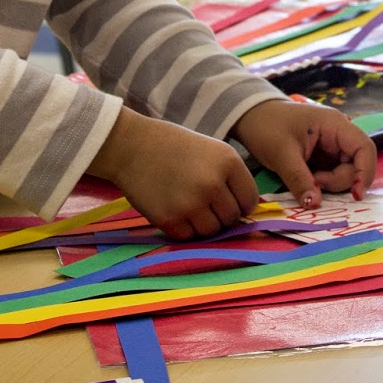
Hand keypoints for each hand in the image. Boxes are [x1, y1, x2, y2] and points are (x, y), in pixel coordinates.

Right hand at [88, 106, 258, 239]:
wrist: (132, 146)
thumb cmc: (173, 146)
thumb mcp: (210, 151)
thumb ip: (229, 177)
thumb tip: (245, 211)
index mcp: (228, 161)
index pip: (250, 200)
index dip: (240, 204)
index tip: (227, 201)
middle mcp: (213, 183)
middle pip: (231, 218)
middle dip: (221, 215)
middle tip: (203, 202)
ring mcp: (191, 203)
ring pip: (212, 231)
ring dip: (203, 224)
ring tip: (188, 205)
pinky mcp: (170, 219)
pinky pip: (188, 236)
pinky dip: (183, 228)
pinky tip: (173, 209)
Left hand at [231, 99, 376, 205]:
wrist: (249, 117)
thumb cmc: (266, 126)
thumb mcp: (281, 153)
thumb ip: (299, 179)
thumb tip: (314, 205)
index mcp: (334, 124)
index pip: (365, 148)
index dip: (365, 173)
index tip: (355, 195)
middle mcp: (337, 134)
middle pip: (356, 164)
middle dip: (339, 181)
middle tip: (314, 184)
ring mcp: (330, 147)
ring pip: (345, 173)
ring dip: (330, 183)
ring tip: (306, 179)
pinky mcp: (322, 158)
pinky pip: (332, 175)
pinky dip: (323, 184)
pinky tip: (307, 180)